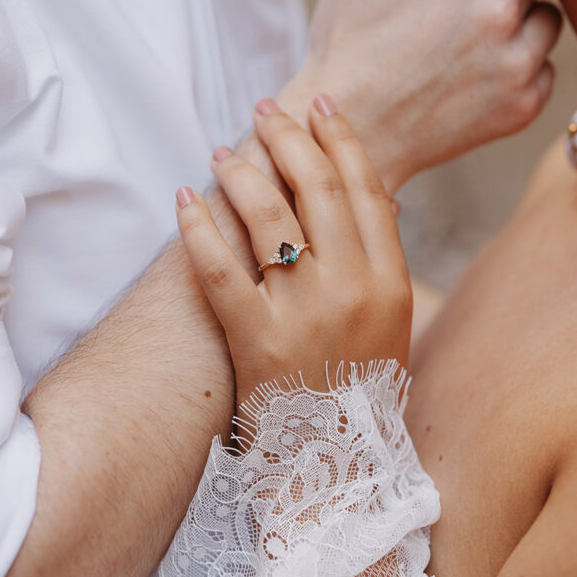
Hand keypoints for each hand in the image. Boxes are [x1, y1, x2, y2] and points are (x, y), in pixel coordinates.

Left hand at [175, 96, 411, 408]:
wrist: (337, 469)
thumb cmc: (360, 390)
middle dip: (288, 138)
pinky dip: (197, 226)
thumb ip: (381, 261)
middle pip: (317, 189)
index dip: (341, 140)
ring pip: (267, 216)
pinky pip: (219, 268)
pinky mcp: (256, 340)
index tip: (321, 106)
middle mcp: (352, 289)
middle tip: (265, 111)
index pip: (366, 188)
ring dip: (240, 171)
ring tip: (220, 151)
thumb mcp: (393, 324)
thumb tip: (369, 195)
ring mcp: (303, 314)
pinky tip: (183, 198)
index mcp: (391, 281)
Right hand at [280, 0, 561, 191]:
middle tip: (449, 5)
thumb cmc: (345, 39)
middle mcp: (498, 8)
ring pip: (544, 14)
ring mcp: (515, 60)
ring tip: (464, 38)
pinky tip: (473, 72)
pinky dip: (518, 65)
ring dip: (515, 19)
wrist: (348, 127)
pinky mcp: (524, 104)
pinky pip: (545, 66)